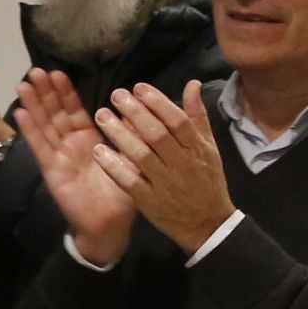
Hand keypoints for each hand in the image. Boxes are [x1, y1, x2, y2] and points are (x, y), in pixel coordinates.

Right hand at [14, 69, 136, 264]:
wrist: (109, 226)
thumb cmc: (121, 196)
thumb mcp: (130, 162)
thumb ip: (131, 139)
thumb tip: (139, 112)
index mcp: (90, 141)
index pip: (75, 112)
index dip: (66, 93)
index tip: (58, 72)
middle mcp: (71, 146)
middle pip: (56, 114)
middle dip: (46, 92)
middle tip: (37, 70)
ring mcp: (59, 156)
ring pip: (45, 125)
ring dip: (34, 105)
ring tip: (23, 83)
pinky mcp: (52, 170)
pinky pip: (40, 147)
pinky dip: (30, 131)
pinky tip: (20, 113)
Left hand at [90, 81, 237, 254]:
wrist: (207, 224)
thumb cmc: (206, 181)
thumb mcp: (208, 147)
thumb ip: (197, 116)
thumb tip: (192, 84)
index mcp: (196, 149)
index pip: (177, 121)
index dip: (157, 102)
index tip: (138, 88)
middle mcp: (181, 164)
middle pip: (157, 135)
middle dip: (135, 112)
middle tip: (116, 95)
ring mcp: (165, 184)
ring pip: (140, 155)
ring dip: (119, 134)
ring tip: (102, 116)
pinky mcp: (150, 201)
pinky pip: (129, 181)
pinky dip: (114, 166)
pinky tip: (98, 151)